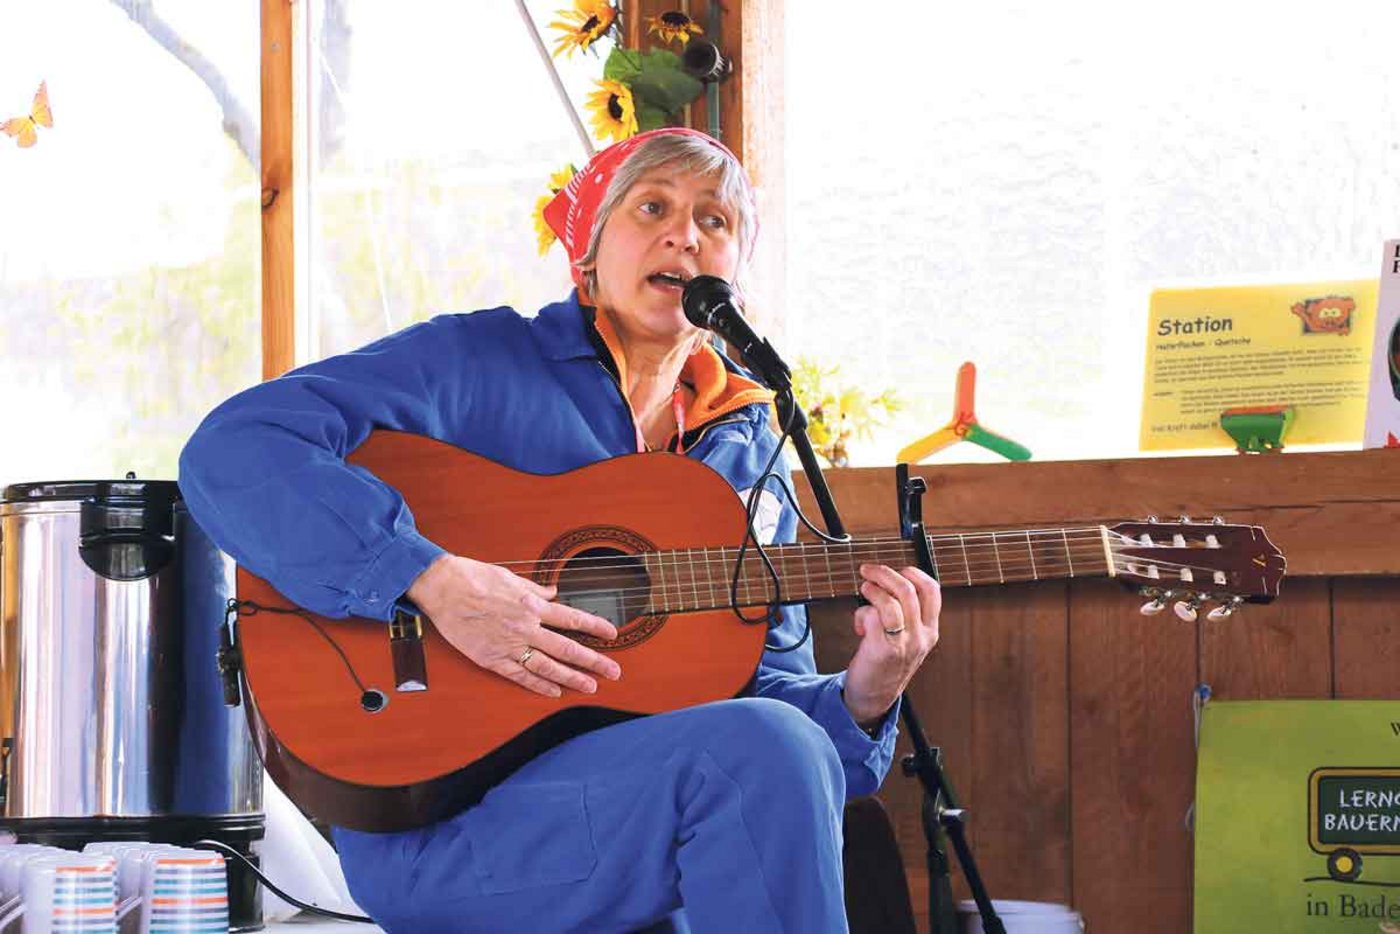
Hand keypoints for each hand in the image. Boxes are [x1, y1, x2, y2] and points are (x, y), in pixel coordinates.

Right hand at [406, 553, 621, 697]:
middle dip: (593, 661)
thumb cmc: (474, 578)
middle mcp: (525, 627)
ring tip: (590, 687)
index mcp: (531, 604)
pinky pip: (520, 676)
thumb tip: (554, 593)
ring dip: (572, 678)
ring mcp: (509, 645)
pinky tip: (554, 692)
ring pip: (548, 666)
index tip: (613, 634)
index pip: (572, 619)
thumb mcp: (511, 577)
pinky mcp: (491, 659)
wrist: (442, 587)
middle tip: (613, 672)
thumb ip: (535, 589)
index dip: (595, 627)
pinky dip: (539, 686)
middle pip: (567, 648)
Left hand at [842, 564, 940, 726]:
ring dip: (873, 589)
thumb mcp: (908, 639)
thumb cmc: (886, 662)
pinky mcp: (882, 650)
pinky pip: (872, 616)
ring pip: (891, 601)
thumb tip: (889, 580)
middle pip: (907, 590)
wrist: (874, 697)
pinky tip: (859, 625)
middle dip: (884, 574)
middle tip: (868, 571)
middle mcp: (920, 637)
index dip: (914, 573)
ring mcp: (903, 644)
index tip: (898, 569)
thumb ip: (907, 614)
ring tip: (864, 592)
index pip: (932, 591)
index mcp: (930, 631)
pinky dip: (861, 613)